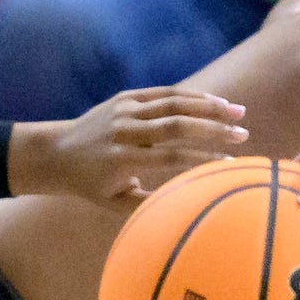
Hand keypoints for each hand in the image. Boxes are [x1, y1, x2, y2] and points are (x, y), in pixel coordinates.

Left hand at [14, 86, 250, 202]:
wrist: (56, 152)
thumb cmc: (91, 185)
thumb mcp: (116, 203)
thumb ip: (150, 204)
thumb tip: (190, 206)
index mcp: (121, 160)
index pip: (170, 158)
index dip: (202, 161)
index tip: (231, 165)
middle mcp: (124, 131)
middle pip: (176, 125)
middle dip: (213, 129)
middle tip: (243, 134)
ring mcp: (125, 109)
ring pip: (173, 102)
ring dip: (209, 105)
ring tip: (238, 111)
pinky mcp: (126, 96)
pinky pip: (163, 92)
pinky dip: (191, 95)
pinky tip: (214, 100)